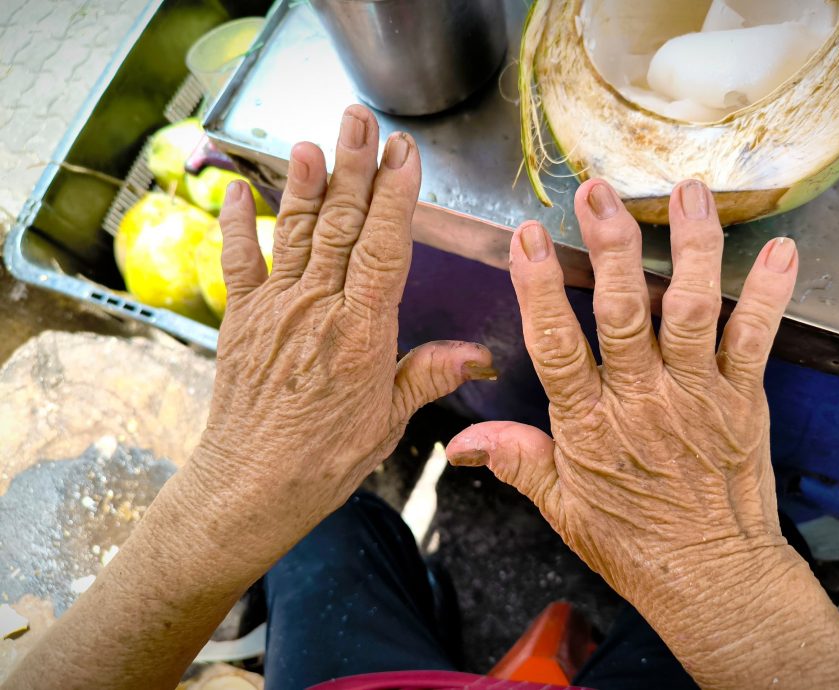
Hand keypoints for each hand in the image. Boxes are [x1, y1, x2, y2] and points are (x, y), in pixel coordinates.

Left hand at [188, 104, 493, 570]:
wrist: (253, 485)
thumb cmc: (324, 458)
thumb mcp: (389, 419)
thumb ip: (430, 375)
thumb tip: (480, 357)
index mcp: (362, 331)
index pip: (384, 247)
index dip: (395, 196)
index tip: (404, 155)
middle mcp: (318, 309)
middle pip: (341, 225)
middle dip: (354, 168)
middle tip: (361, 121)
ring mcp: (276, 309)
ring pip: (296, 233)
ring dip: (306, 183)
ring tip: (314, 140)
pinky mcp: (241, 319)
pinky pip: (238, 261)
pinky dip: (238, 223)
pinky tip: (239, 188)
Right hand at [446, 179, 795, 606]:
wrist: (712, 577)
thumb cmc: (633, 542)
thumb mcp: (563, 508)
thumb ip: (517, 461)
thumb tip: (460, 441)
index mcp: (590, 425)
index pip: (555, 346)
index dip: (536, 289)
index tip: (525, 238)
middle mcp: (642, 400)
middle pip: (623, 312)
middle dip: (609, 247)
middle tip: (598, 193)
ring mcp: (696, 395)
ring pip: (690, 310)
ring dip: (689, 248)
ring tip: (687, 193)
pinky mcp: (742, 399)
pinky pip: (756, 338)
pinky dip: (770, 294)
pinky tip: (778, 250)